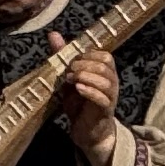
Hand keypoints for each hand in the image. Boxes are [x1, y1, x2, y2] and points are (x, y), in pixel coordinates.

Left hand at [57, 48, 127, 165]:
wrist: (86, 131)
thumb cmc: (79, 103)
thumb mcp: (68, 78)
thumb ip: (63, 56)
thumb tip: (53, 34)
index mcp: (104, 73)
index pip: (105, 55)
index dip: (88, 54)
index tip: (71, 61)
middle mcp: (111, 83)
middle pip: (106, 65)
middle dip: (85, 64)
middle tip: (69, 71)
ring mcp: (110, 97)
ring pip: (107, 80)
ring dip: (86, 76)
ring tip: (71, 80)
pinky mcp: (105, 111)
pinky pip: (103, 99)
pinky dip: (90, 91)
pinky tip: (78, 89)